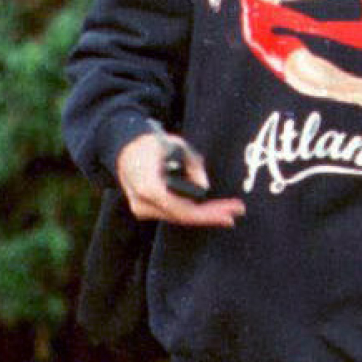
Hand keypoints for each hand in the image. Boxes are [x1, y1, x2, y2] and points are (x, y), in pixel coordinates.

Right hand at [114, 129, 245, 226]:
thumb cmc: (152, 145)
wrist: (125, 149)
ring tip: (229, 210)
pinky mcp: (145, 209)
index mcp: (149, 187)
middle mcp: (143, 203)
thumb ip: (194, 166)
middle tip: (236, 212)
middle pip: (183, 217)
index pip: (182, 210)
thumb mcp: (178, 146)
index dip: (208, 214)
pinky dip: (192, 211)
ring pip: (179, 217)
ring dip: (205, 214)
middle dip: (211, 215)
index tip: (229, 211)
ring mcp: (142, 209)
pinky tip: (211, 210)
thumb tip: (204, 188)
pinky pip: (173, 213)